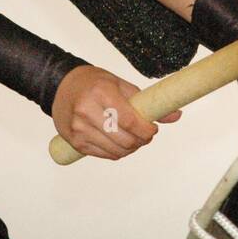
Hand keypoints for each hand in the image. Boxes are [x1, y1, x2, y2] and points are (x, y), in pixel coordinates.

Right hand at [51, 65, 181, 159]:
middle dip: (141, 141)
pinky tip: (118, 142)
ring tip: (133, 139)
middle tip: (145, 135)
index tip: (152, 129)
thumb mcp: (120, 84)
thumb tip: (175, 115)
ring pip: (116, 151)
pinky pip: (104, 155)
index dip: (147, 130)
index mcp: (101, 93)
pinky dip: (116, 152)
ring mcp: (79, 129)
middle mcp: (87, 111)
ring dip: (131, 149)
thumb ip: (146, 101)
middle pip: (125, 139)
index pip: (131, 121)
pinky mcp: (75, 142)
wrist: (61, 86)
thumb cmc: (93, 83)